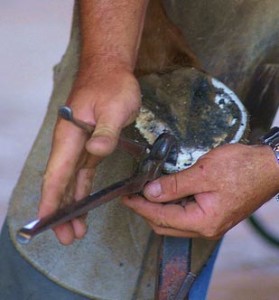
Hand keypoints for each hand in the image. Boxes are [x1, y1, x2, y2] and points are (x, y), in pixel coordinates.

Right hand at [38, 65, 140, 244]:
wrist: (111, 71)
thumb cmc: (112, 86)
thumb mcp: (115, 106)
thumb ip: (106, 130)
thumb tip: (96, 151)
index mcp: (70, 136)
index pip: (57, 173)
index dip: (52, 199)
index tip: (47, 222)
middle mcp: (70, 144)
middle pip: (62, 182)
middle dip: (62, 211)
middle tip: (68, 237)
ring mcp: (79, 146)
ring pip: (71, 181)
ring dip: (72, 205)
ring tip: (76, 229)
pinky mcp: (91, 146)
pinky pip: (83, 172)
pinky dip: (81, 190)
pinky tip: (83, 203)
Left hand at [123, 144, 278, 238]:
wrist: (269, 166)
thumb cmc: (243, 167)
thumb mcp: (204, 172)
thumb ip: (174, 185)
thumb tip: (150, 192)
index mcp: (203, 221)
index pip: (161, 217)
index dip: (140, 207)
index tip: (126, 198)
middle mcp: (206, 227)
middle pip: (165, 225)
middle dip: (146, 210)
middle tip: (133, 195)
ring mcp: (210, 223)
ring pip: (174, 222)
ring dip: (158, 209)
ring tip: (145, 193)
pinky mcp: (213, 214)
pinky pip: (185, 216)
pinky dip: (171, 206)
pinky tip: (165, 194)